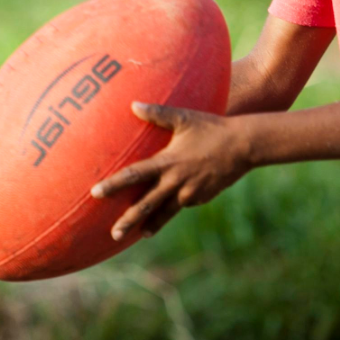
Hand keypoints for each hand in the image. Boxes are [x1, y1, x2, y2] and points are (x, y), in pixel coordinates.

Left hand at [90, 102, 250, 240]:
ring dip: (150, 224)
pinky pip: (183, 203)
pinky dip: (173, 206)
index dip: (114, 185)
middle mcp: (176, 182)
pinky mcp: (202, 197)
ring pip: (166, 212)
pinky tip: (169, 207)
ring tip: (138, 235)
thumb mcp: (184, 117)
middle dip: (129, 221)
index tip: (95, 194)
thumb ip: (157, 113)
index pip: (134, 175)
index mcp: (168, 163)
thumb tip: (133, 104)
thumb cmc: (212, 127)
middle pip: (147, 204)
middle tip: (114, 234)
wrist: (244, 146)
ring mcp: (190, 193)